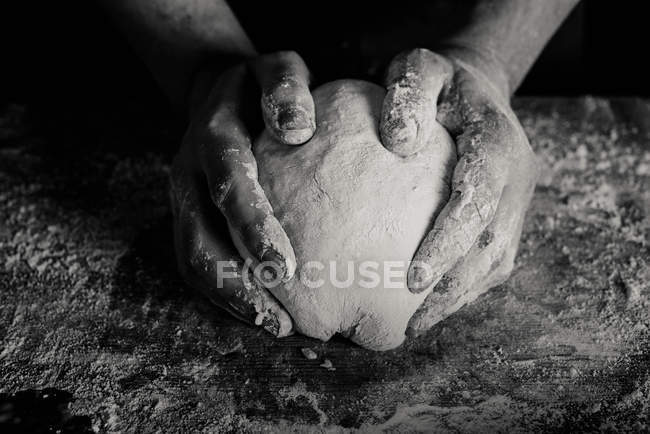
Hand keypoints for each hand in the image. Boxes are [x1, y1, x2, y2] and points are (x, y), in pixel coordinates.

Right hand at [170, 51, 315, 335]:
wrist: (215, 91)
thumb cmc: (259, 86)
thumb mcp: (276, 68)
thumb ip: (285, 87)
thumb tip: (297, 130)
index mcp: (212, 137)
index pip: (228, 185)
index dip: (251, 227)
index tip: (285, 267)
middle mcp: (188, 174)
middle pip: (198, 237)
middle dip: (235, 283)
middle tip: (280, 322)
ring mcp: (183, 200)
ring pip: (192, 259)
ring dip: (230, 300)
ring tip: (276, 328)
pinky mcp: (189, 218)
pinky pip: (199, 261)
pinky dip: (227, 293)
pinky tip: (265, 313)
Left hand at [379, 48, 537, 333]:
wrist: (474, 88)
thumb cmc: (438, 81)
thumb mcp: (419, 68)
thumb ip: (409, 94)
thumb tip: (398, 142)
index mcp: (497, 142)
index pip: (478, 200)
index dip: (450, 242)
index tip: (413, 278)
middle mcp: (516, 178)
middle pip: (491, 243)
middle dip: (453, 287)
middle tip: (411, 321)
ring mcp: (515, 201)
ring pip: (496, 261)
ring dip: (459, 297)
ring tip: (416, 326)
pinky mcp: (507, 216)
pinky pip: (492, 260)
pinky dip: (465, 288)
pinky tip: (431, 306)